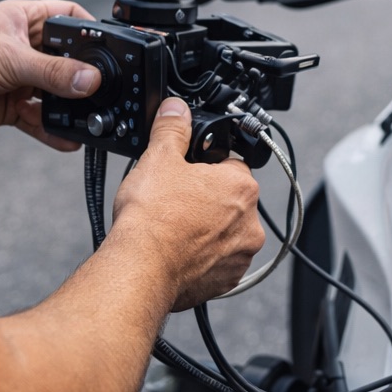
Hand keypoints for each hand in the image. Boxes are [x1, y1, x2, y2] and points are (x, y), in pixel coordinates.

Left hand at [0, 0, 101, 150]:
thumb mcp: (12, 58)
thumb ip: (54, 72)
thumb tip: (90, 80)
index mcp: (25, 19)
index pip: (69, 17)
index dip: (90, 29)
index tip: (110, 47)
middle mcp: (24, 47)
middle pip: (67, 59)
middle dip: (82, 75)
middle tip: (100, 88)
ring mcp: (18, 77)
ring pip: (54, 91)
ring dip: (67, 105)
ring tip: (86, 116)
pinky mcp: (9, 105)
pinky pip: (38, 118)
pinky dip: (52, 129)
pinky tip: (67, 138)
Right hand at [113, 98, 264, 310]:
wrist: (140, 268)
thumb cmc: (152, 218)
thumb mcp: (159, 158)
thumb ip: (172, 129)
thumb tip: (176, 109)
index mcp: (241, 187)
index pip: (232, 165)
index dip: (206, 166)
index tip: (188, 174)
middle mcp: (250, 223)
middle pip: (230, 200)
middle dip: (207, 199)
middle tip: (176, 201)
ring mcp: (240, 255)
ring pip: (226, 232)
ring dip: (207, 229)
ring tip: (174, 228)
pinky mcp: (227, 281)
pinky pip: (218, 262)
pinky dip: (202, 257)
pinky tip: (178, 251)